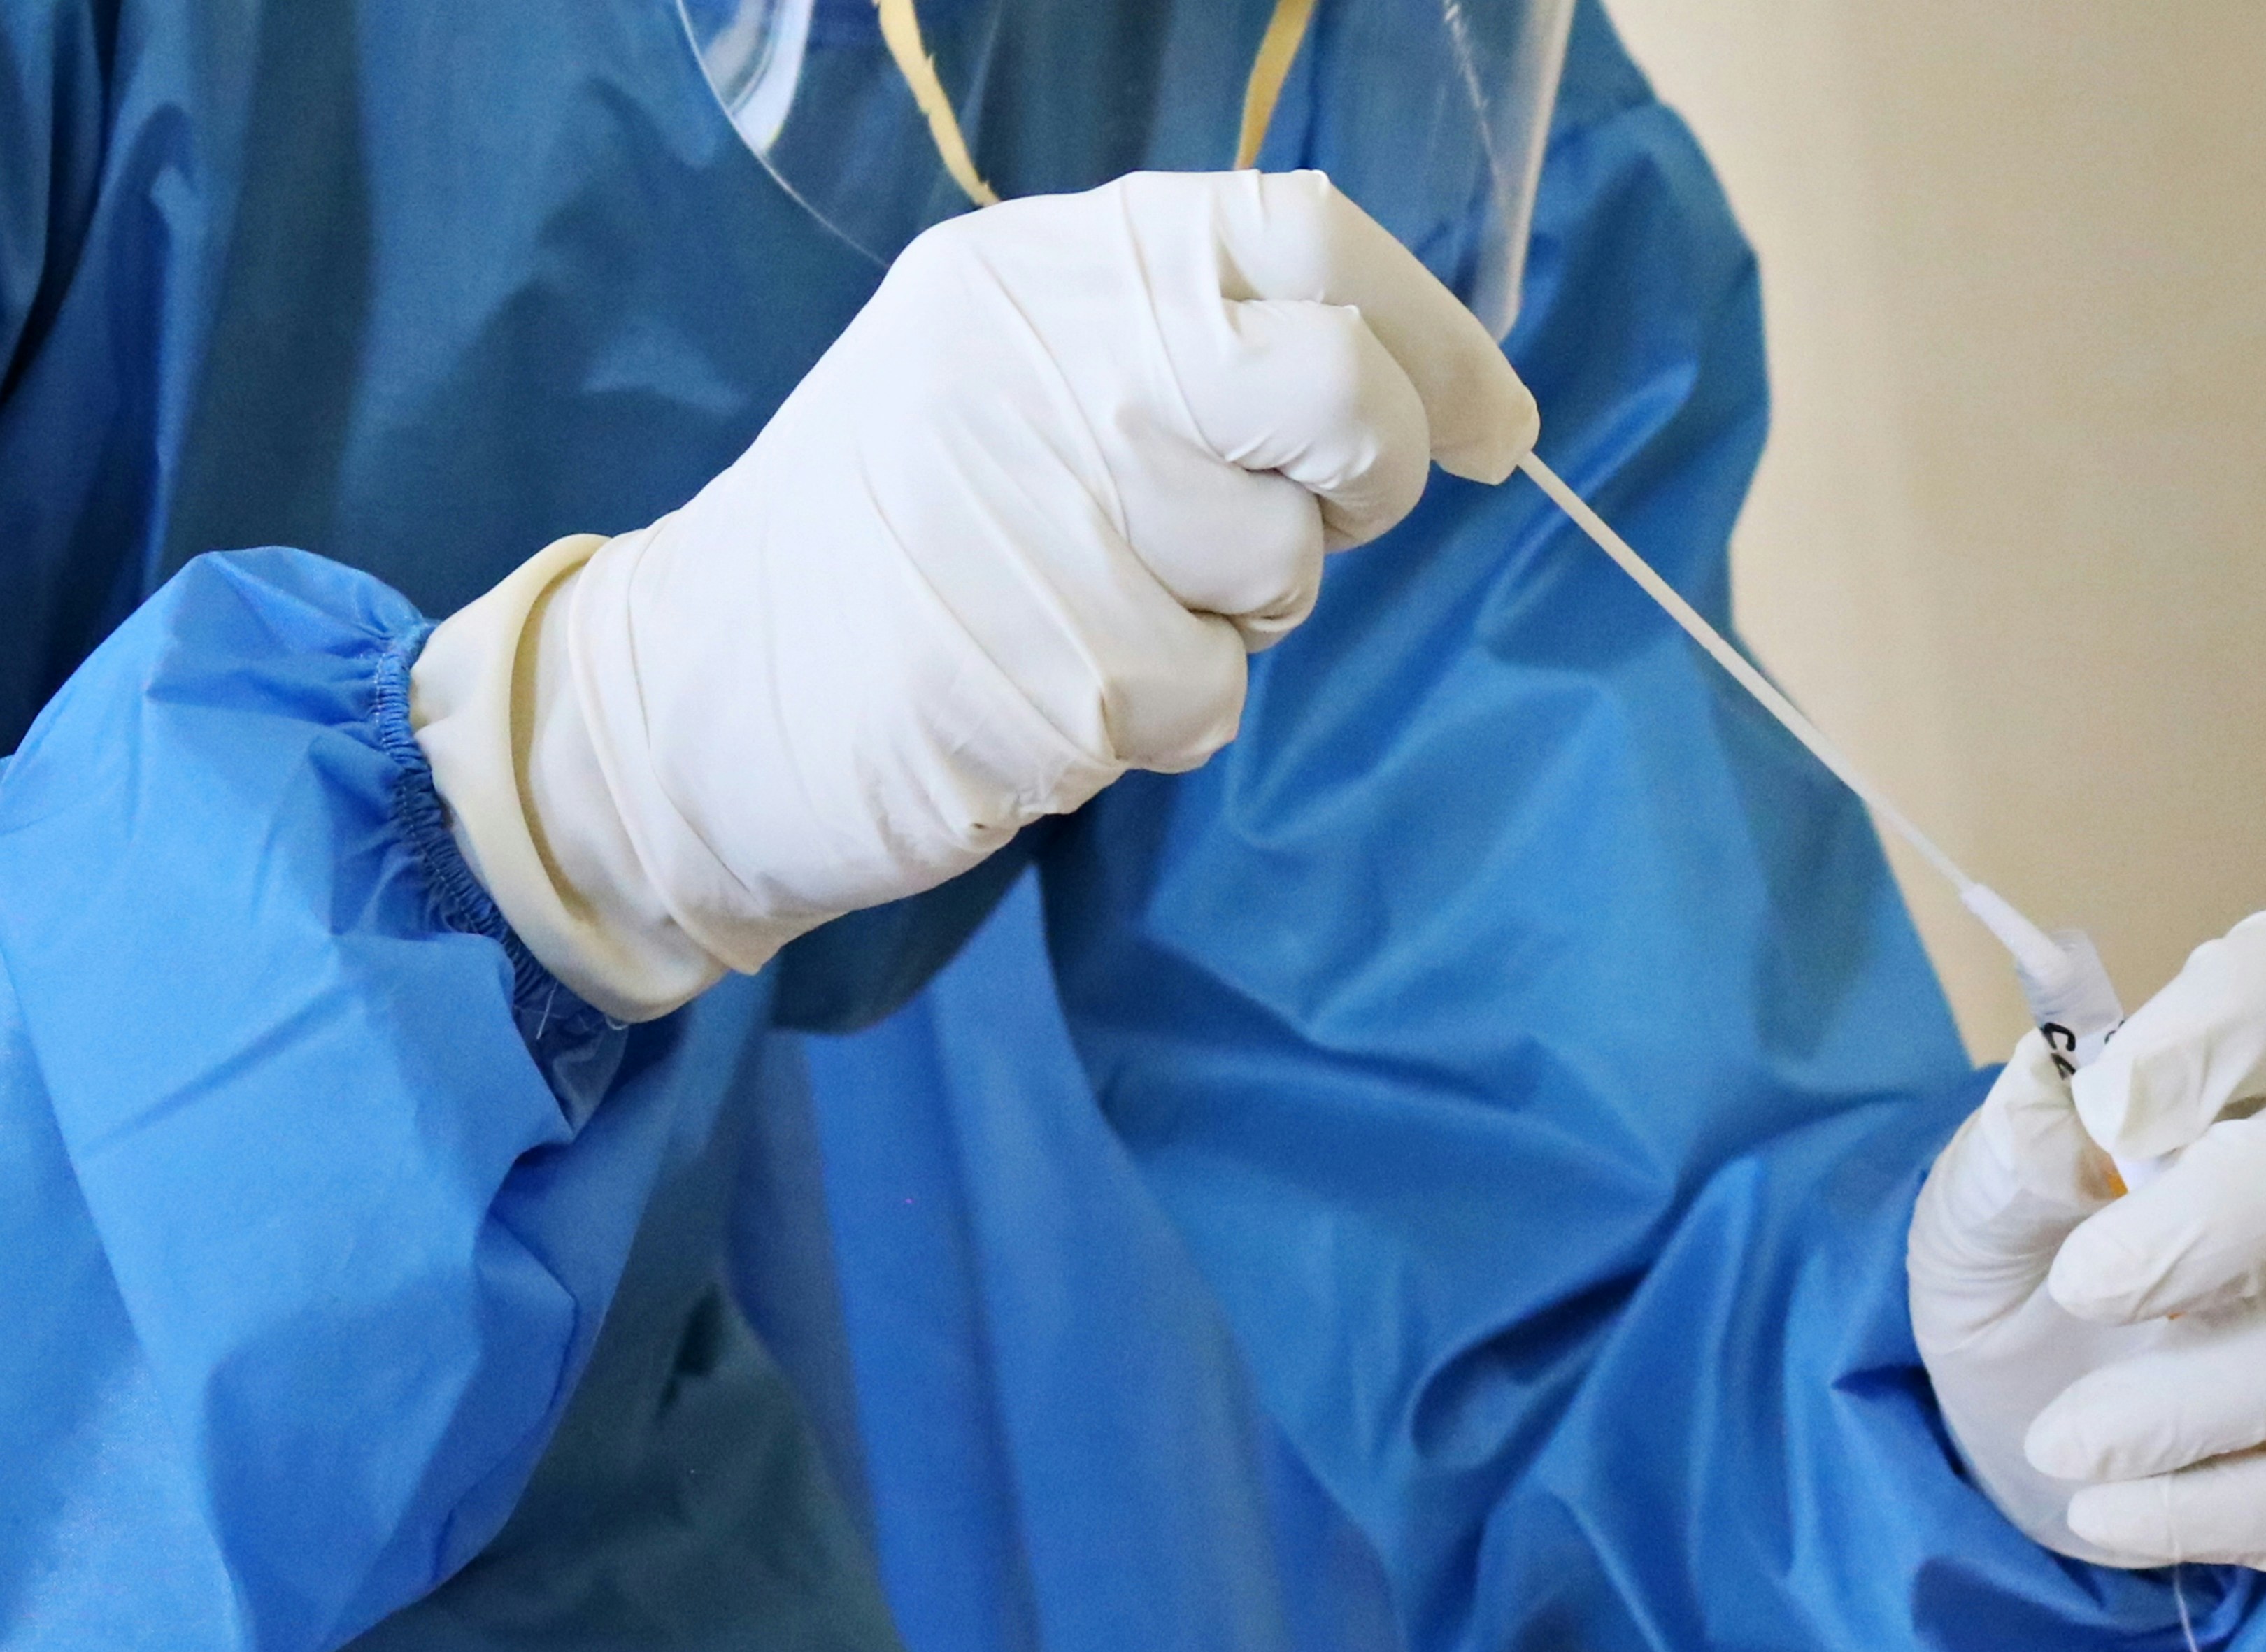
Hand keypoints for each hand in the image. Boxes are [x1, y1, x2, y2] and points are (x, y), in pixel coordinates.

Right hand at [414, 170, 1535, 1017]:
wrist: (688, 702)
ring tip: (1095, 613)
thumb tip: (1406, 397)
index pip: (1304, 233)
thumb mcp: (1002, 382)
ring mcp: (1046, 515)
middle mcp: (1050, 362)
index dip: (1434, 335)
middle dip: (1370, 471)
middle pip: (1332, 388)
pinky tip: (1050, 695)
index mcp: (1043, 270)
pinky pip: (1207, 696)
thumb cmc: (885, 545)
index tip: (1489, 427)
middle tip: (1321, 525)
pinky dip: (1160, 717)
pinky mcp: (1047, 669)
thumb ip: (1175, 355)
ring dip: (1230, 618)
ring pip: (1281, 567)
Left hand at [1907, 912, 2265, 1570]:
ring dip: (2191, 1401)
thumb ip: (2012, 1144)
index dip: (2228, 1022)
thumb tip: (2064, 1113)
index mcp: (2257, 1046)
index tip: (2118, 1105)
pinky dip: (2230, 1511)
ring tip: (2062, 1446)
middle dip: (2213, 1224)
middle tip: (2082, 1289)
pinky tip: (2112, 1513)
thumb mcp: (1974, 1192)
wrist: (2025, 1398)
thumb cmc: (2024, 1246)